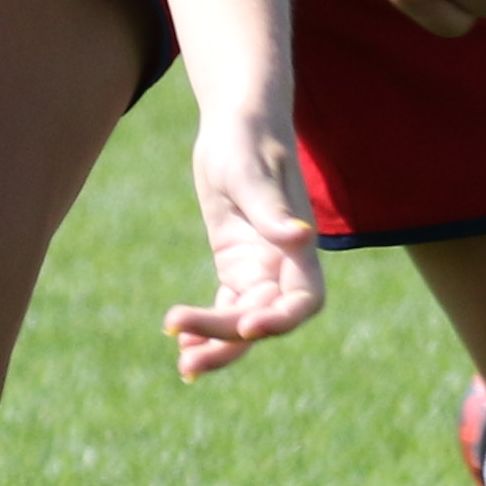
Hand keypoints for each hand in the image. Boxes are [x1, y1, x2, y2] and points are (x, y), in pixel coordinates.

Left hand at [165, 105, 325, 378]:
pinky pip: (227, 307)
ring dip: (217, 344)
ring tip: (184, 363)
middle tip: (188, 361)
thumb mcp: (252, 171)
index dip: (280, 321)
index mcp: (299, 246)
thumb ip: (273, 210)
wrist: (236, 122)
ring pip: (243, 321)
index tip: (247, 327)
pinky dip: (207, 324)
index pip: (303, 301)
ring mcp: (260, 268)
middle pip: (264, 320)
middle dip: (230, 342)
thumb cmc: (248, 138)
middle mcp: (284, 265)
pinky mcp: (236, 265)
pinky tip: (181, 337)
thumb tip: (301, 240)